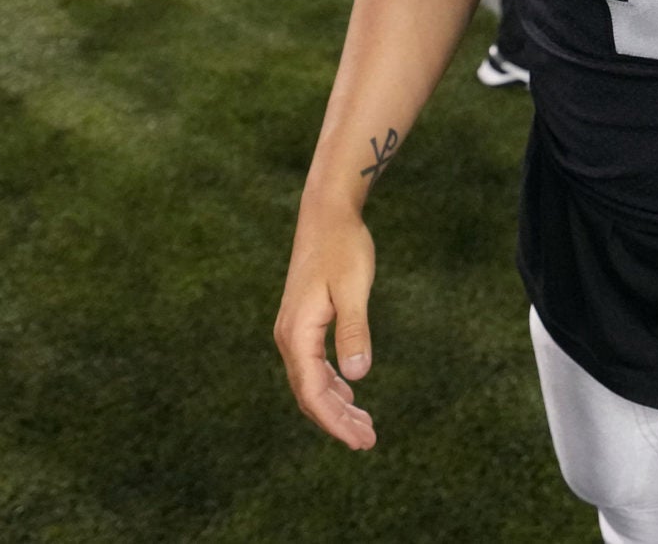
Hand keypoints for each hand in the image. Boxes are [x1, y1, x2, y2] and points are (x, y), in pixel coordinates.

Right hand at [274, 200, 378, 449]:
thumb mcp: (354, 289)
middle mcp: (289, 336)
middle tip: (368, 442)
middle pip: (310, 393)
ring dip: (336, 405)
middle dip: (337, 421)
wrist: (326, 214)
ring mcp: (293, 330)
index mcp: (297, 334)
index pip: (313, 392)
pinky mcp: (303, 322)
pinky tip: (349, 392)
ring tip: (364, 427)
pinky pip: (313, 366)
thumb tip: (358, 377)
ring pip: (311, 382)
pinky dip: (332, 385)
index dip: (335, 421)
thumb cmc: (343, 247)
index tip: (361, 440)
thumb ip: (354, 332)